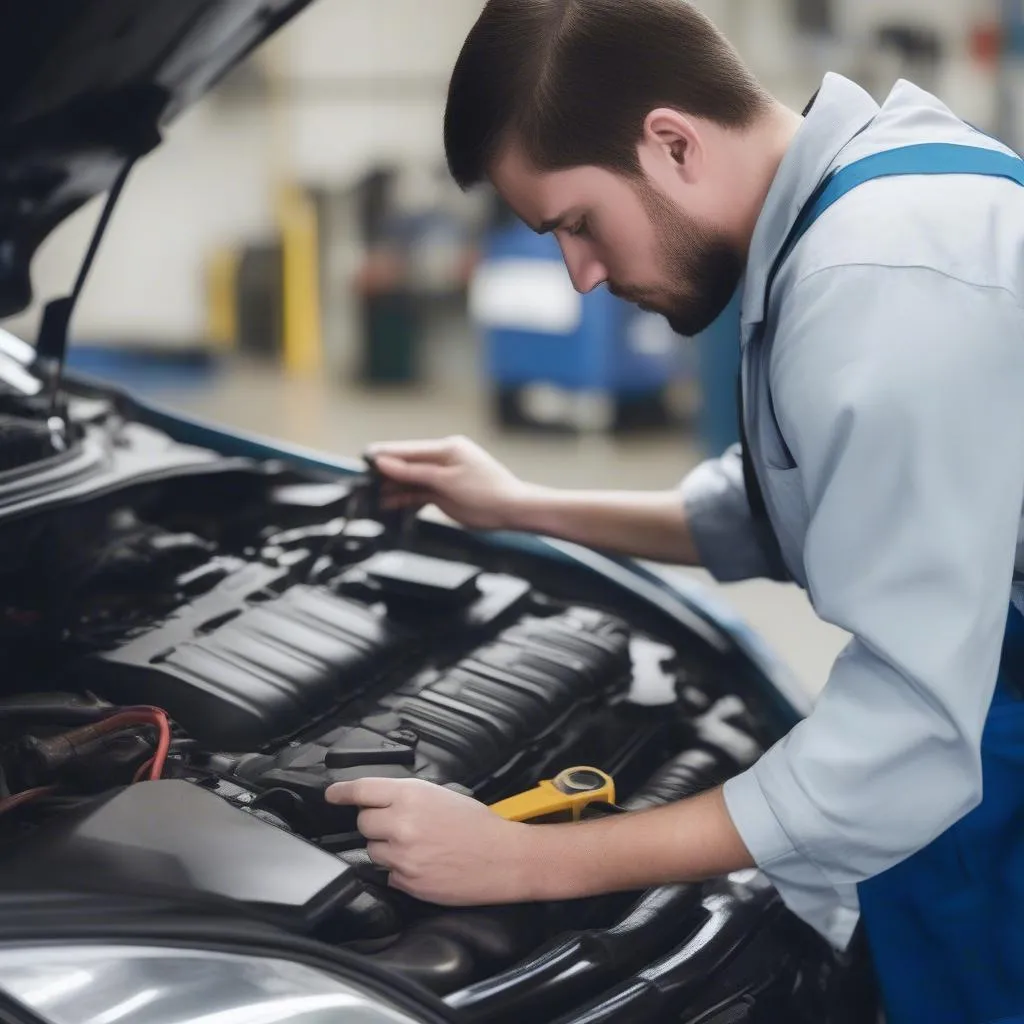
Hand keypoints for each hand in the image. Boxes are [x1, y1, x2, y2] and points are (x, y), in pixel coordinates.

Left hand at [325, 777, 537, 904]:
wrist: (504, 858)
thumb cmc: (478, 824)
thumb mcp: (441, 795)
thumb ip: (407, 798)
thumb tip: (379, 804)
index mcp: (411, 795)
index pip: (362, 790)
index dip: (342, 792)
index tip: (331, 795)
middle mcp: (402, 823)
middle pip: (363, 823)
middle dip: (376, 824)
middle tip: (400, 826)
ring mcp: (402, 855)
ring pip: (373, 850)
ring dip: (387, 849)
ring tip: (419, 847)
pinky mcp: (407, 882)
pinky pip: (389, 874)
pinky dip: (401, 870)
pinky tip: (425, 865)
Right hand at [366, 436, 530, 530]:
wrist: (512, 511)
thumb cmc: (487, 493)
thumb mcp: (447, 481)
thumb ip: (414, 472)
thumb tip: (385, 462)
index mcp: (447, 448)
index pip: (408, 449)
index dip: (385, 454)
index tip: (363, 458)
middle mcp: (444, 459)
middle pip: (407, 464)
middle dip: (385, 473)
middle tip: (362, 481)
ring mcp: (444, 476)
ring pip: (412, 480)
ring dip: (393, 488)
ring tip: (371, 496)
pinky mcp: (445, 493)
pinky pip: (420, 493)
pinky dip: (405, 499)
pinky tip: (389, 504)